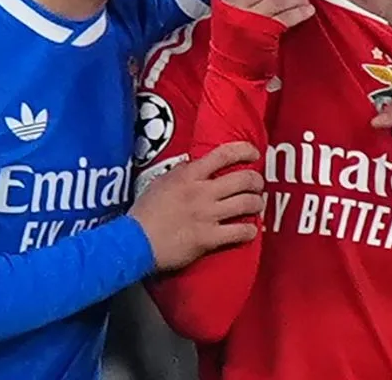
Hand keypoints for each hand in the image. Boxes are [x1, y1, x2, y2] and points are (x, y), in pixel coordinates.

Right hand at [130, 142, 266, 270]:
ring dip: (257, 204)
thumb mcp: (160, 182)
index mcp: (189, 175)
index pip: (224, 155)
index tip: (254, 154)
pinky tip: (250, 230)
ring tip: (256, 205)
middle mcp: (202, 192)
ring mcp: (207, 215)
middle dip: (256, 181)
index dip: (245, 150)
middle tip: (257, 185)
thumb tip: (195, 164)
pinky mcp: (209, 238)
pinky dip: (250, 230)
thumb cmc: (144, 212)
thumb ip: (181, 172)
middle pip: (243, 179)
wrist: (135, 241)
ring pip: (247, 203)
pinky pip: (241, 232)